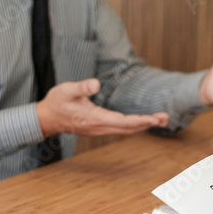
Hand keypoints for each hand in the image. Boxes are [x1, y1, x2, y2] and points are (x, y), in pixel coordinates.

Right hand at [36, 79, 168, 137]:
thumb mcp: (66, 90)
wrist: (47, 118)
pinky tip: (143, 122)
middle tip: (165, 118)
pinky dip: (135, 126)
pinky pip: (122, 129)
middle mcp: (101, 127)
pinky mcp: (101, 128)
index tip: (155, 118)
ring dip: (144, 125)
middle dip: (148, 123)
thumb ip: (81, 87)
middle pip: (130, 128)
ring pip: (127, 130)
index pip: (123, 121)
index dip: (140, 120)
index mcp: (95, 118)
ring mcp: (101, 129)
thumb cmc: (56, 103)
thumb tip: (95, 83)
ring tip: (160, 120)